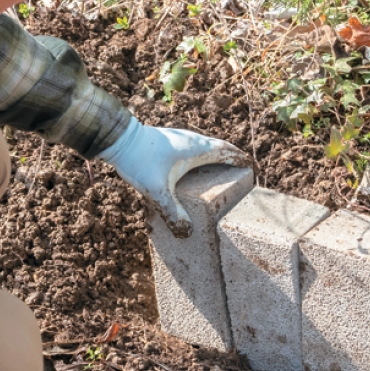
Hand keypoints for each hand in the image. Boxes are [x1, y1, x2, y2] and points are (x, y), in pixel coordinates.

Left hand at [98, 120, 248, 237]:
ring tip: (221, 167)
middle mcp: (191, 140)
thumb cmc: (139, 161)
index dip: (239, 160)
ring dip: (216, 154)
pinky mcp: (169, 140)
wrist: (118, 139)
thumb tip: (186, 233)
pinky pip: (194, 146)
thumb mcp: (157, 191)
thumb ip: (173, 212)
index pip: (226, 152)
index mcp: (195, 150)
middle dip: (231, 157)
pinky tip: (193, 165)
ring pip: (206, 145)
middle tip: (241, 168)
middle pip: (218, 147)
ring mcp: (180, 138)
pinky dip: (202, 154)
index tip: (251, 167)